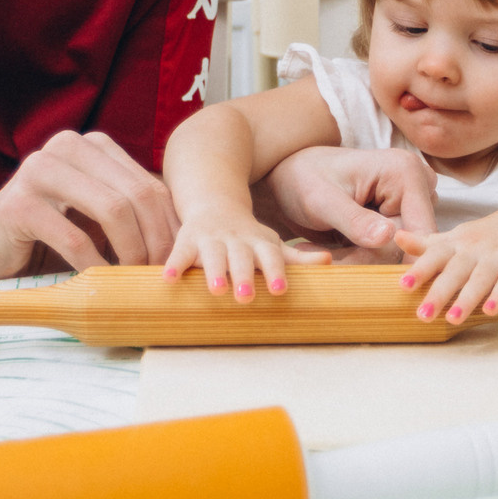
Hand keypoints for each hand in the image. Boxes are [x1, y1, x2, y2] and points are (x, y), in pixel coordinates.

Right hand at [0, 130, 179, 279]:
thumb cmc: (45, 235)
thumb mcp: (94, 215)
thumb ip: (131, 212)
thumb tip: (189, 238)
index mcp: (92, 146)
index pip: (149, 184)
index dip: (170, 226)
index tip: (178, 262)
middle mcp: (67, 147)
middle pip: (136, 194)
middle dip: (156, 240)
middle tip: (158, 276)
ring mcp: (40, 171)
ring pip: (111, 209)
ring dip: (130, 252)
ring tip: (132, 280)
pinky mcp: (19, 204)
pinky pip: (74, 238)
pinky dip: (94, 265)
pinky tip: (98, 282)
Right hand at [160, 207, 327, 301]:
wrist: (214, 200)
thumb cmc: (247, 235)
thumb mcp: (271, 243)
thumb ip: (297, 258)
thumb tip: (329, 262)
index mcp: (259, 242)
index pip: (270, 256)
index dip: (275, 271)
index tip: (279, 289)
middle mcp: (235, 240)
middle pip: (240, 257)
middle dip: (243, 275)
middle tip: (246, 298)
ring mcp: (210, 239)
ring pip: (212, 254)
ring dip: (213, 271)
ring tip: (215, 290)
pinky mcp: (187, 240)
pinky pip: (179, 253)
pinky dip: (174, 265)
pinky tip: (168, 280)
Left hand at [259, 145, 439, 257]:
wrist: (290, 176)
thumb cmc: (302, 178)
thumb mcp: (322, 200)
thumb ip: (354, 220)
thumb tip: (388, 238)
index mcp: (405, 172)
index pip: (422, 228)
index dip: (405, 259)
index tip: (376, 281)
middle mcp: (415, 186)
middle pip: (410, 243)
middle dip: (370, 259)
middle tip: (330, 261)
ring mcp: (408, 203)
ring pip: (397, 251)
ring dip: (361, 259)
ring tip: (325, 253)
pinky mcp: (398, 218)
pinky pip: (387, 250)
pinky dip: (360, 256)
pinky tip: (332, 250)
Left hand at [394, 206, 497, 326]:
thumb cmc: (487, 235)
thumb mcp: (455, 236)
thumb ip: (426, 243)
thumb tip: (396, 237)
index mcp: (456, 243)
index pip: (435, 255)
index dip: (419, 270)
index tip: (402, 285)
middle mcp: (474, 249)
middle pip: (455, 271)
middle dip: (439, 293)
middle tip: (422, 315)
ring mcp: (497, 257)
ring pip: (480, 279)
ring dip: (467, 299)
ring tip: (452, 320)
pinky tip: (490, 311)